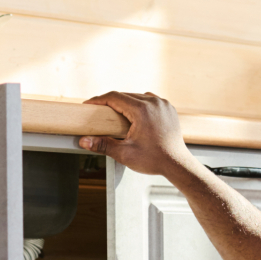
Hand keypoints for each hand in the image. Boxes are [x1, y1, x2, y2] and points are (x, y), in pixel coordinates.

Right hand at [78, 92, 201, 179]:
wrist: (177, 164)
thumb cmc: (154, 159)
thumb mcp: (124, 154)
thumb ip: (103, 145)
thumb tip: (84, 141)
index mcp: (142, 110)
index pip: (114, 97)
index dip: (98, 100)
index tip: (88, 104)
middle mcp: (153, 103)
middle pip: (125, 95)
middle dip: (110, 102)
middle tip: (98, 110)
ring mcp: (162, 104)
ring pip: (137, 96)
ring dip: (125, 102)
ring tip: (114, 112)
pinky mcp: (168, 108)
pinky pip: (149, 100)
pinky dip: (139, 104)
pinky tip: (133, 113)